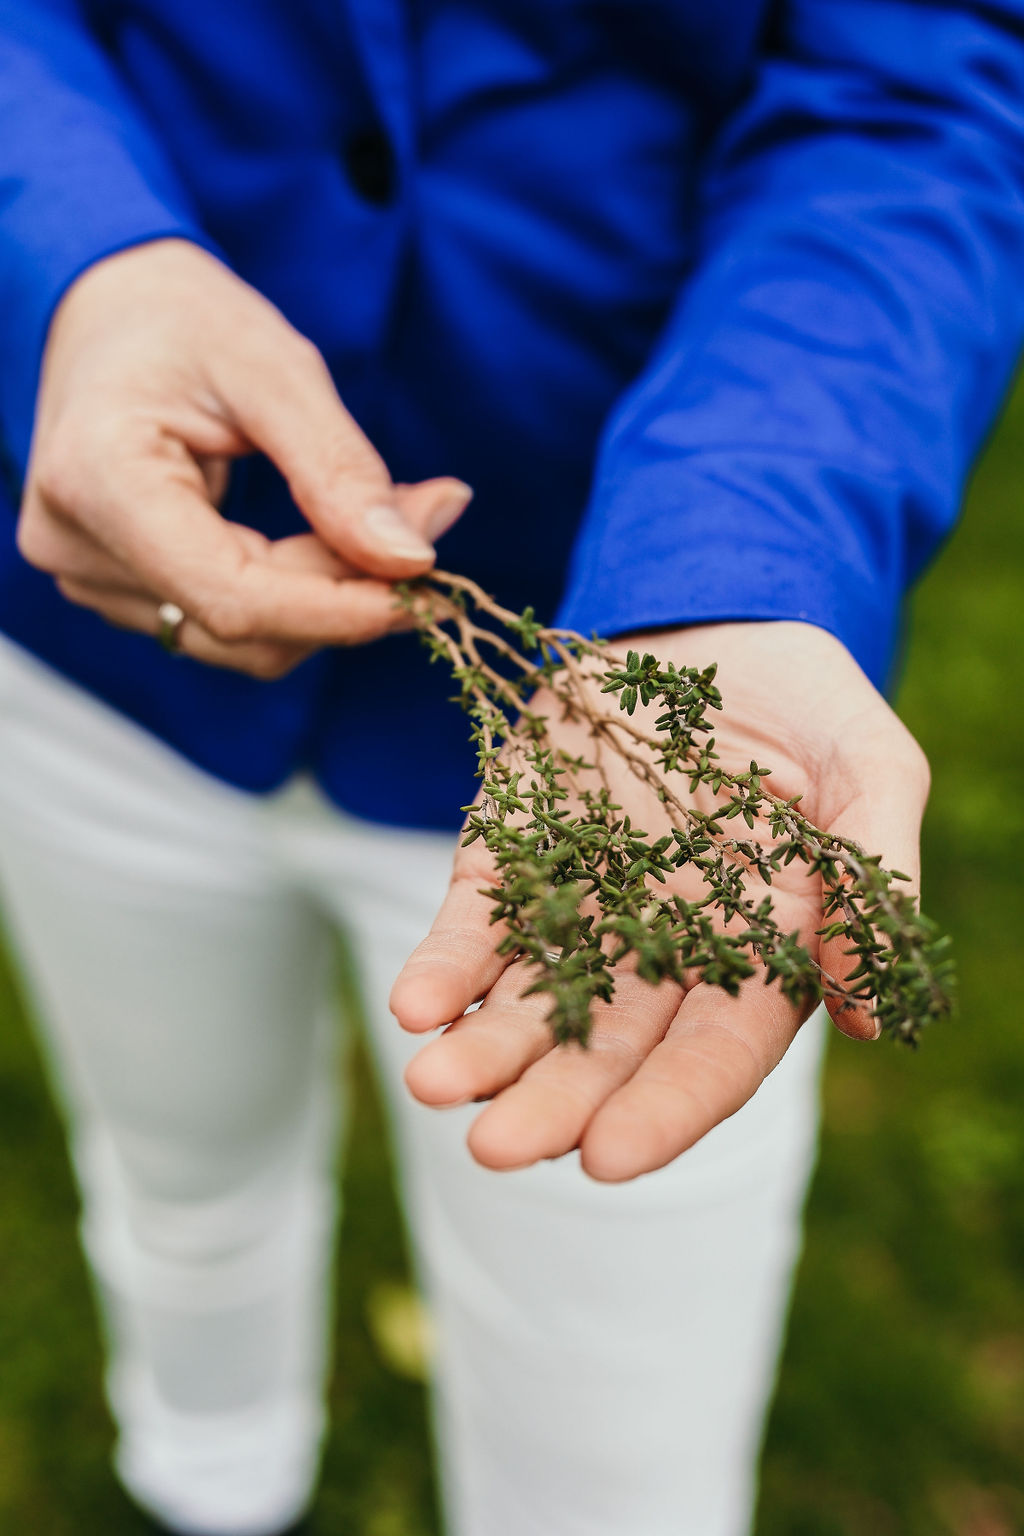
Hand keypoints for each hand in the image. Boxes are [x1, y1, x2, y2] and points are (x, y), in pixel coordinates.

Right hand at [17, 238, 471, 675]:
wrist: (106, 312)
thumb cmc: (179, 320)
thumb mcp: (273, 368)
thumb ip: (339, 469)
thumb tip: (409, 560)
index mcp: (99, 481)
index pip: (234, 598)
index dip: (340, 610)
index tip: (429, 584)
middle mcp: (79, 548)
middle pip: (245, 624)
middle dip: (350, 589)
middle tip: (432, 513)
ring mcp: (93, 578)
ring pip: (244, 638)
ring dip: (332, 593)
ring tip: (390, 515)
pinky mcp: (120, 590)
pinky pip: (229, 621)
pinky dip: (300, 590)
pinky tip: (338, 535)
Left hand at [391, 620, 929, 1180]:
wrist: (712, 621)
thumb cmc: (807, 702)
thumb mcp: (869, 768)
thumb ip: (875, 878)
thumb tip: (863, 1013)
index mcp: (757, 952)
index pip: (714, 1054)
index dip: (666, 1108)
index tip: (609, 1157)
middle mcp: (663, 951)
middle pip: (607, 1049)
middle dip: (553, 1102)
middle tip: (497, 1149)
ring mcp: (583, 907)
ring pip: (529, 1002)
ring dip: (482, 1050)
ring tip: (433, 1085)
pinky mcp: (515, 856)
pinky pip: (475, 924)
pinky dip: (444, 967)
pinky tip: (415, 1007)